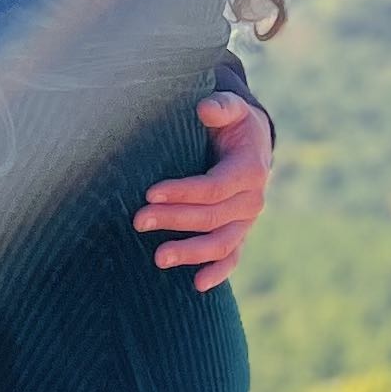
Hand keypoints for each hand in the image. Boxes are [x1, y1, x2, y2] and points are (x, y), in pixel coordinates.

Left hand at [131, 94, 272, 292]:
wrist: (249, 144)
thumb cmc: (231, 124)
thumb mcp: (230, 108)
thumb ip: (222, 106)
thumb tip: (206, 109)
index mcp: (250, 170)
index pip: (214, 187)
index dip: (182, 192)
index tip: (150, 192)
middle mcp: (252, 200)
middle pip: (212, 217)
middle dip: (174, 220)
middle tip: (138, 220)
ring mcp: (245, 221)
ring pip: (222, 244)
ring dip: (191, 253)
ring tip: (158, 258)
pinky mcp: (238, 233)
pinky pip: (232, 257)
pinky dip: (218, 273)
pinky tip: (197, 285)